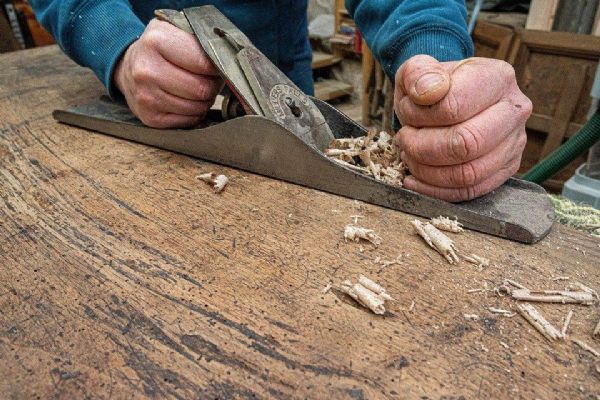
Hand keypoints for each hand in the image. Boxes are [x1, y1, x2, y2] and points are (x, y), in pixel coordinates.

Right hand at [114, 19, 222, 127]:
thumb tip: (230, 60)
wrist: (128, 68)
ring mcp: (146, 97)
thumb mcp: (175, 30)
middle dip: (211, 86)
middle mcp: (147, 70)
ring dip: (203, 101)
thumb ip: (201, 40)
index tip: (217, 66)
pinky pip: (188, 121)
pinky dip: (194, 113)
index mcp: (156, 42)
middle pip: (202, 89)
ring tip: (196, 90)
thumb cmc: (161, 49)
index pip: (204, 63)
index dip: (217, 67)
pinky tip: (186, 101)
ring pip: (196, 108)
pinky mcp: (150, 118)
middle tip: (209, 80)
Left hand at [394, 55, 531, 201]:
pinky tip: (416, 179)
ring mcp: (514, 143)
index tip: (406, 112)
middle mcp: (514, 110)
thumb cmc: (433, 85)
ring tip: (409, 157)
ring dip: (427, 171)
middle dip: (423, 148)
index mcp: (497, 77)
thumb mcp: (418, 69)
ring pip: (468, 173)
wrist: (448, 99)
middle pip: (466, 144)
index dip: (420, 115)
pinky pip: (470, 191)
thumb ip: (418, 73)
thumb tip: (428, 91)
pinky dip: (436, 190)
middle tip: (404, 140)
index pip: (455, 106)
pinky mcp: (505, 169)